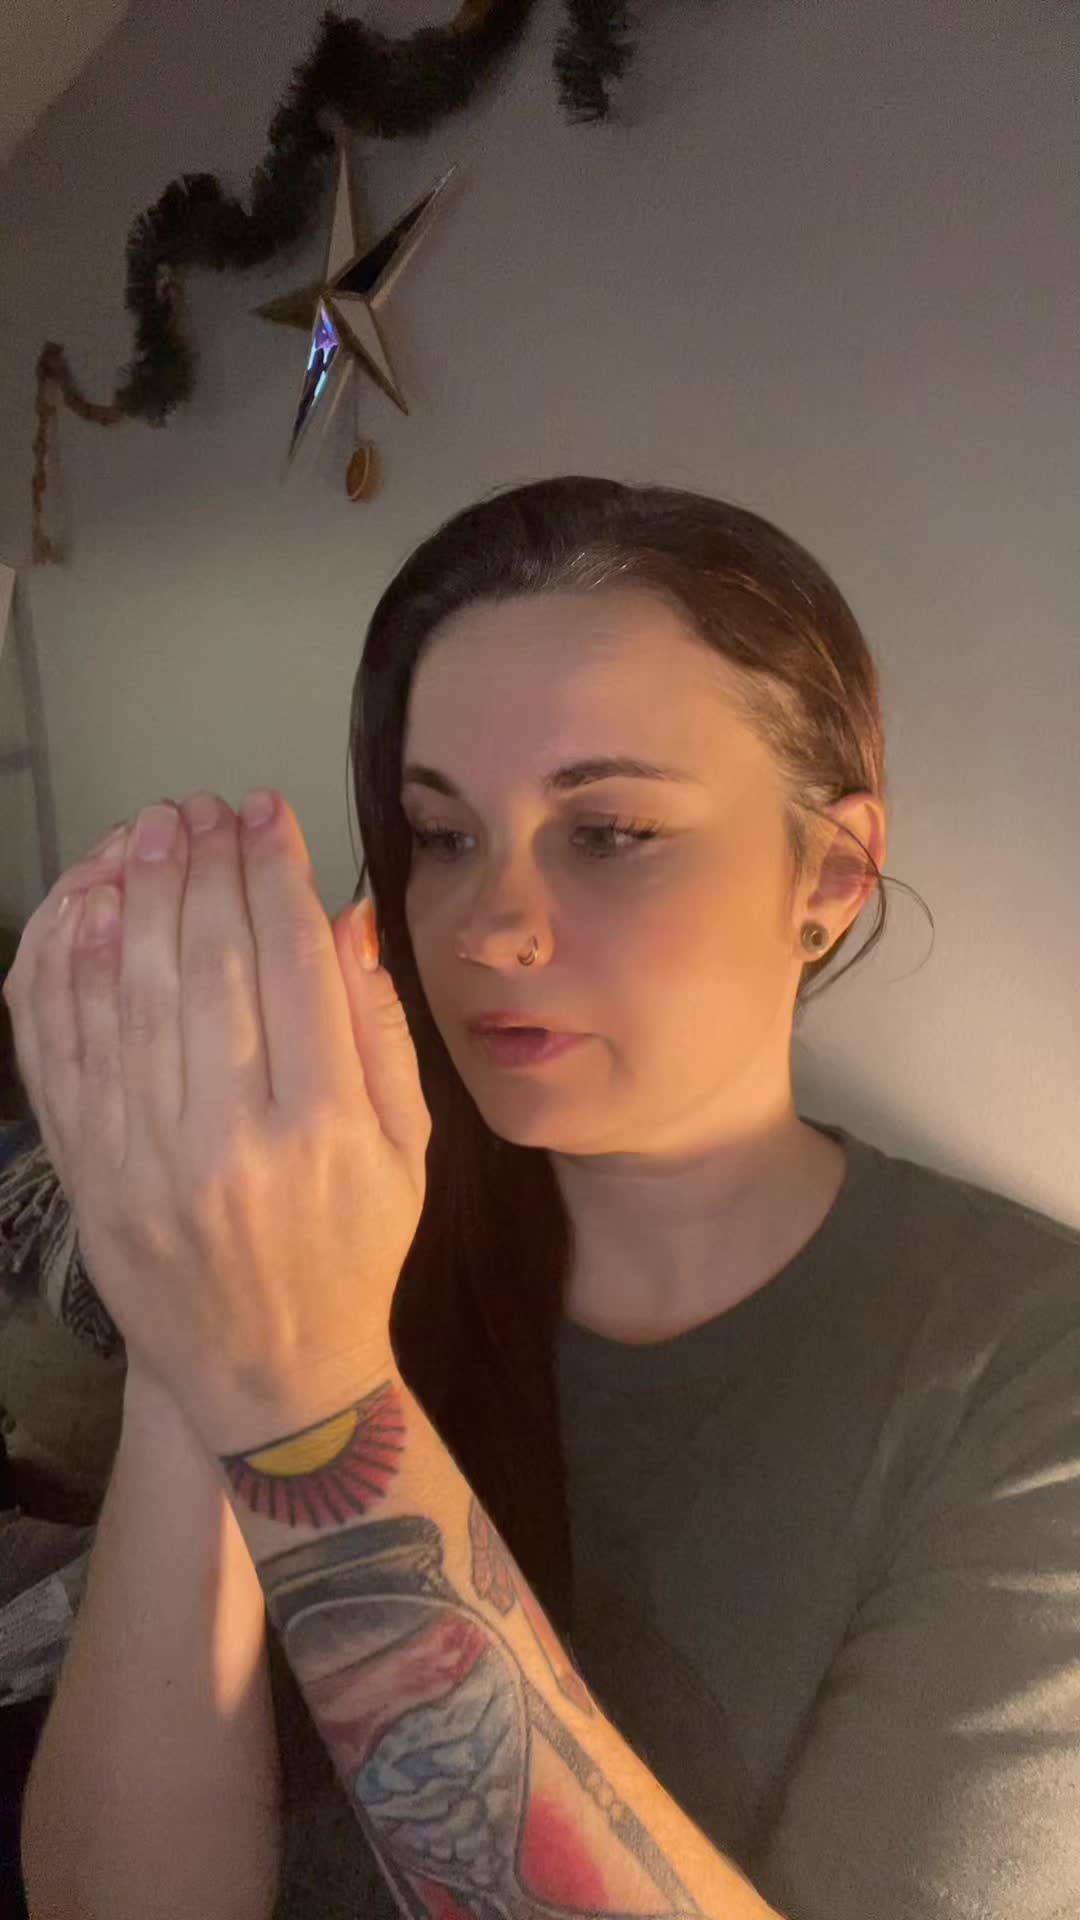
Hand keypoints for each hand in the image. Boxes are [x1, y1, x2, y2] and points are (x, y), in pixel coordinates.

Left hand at [2, 790, 430, 1454]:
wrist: (271, 1377)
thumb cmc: (353, 1254)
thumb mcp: (407, 1149)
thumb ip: (379, 1029)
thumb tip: (344, 915)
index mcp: (323, 1129)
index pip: (290, 963)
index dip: (274, 871)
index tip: (266, 812)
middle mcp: (231, 1140)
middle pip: (204, 964)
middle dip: (202, 866)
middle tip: (202, 809)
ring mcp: (148, 1162)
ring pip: (126, 994)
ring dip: (131, 894)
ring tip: (147, 831)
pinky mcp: (91, 1177)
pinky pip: (62, 1053)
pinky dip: (64, 970)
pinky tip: (84, 907)